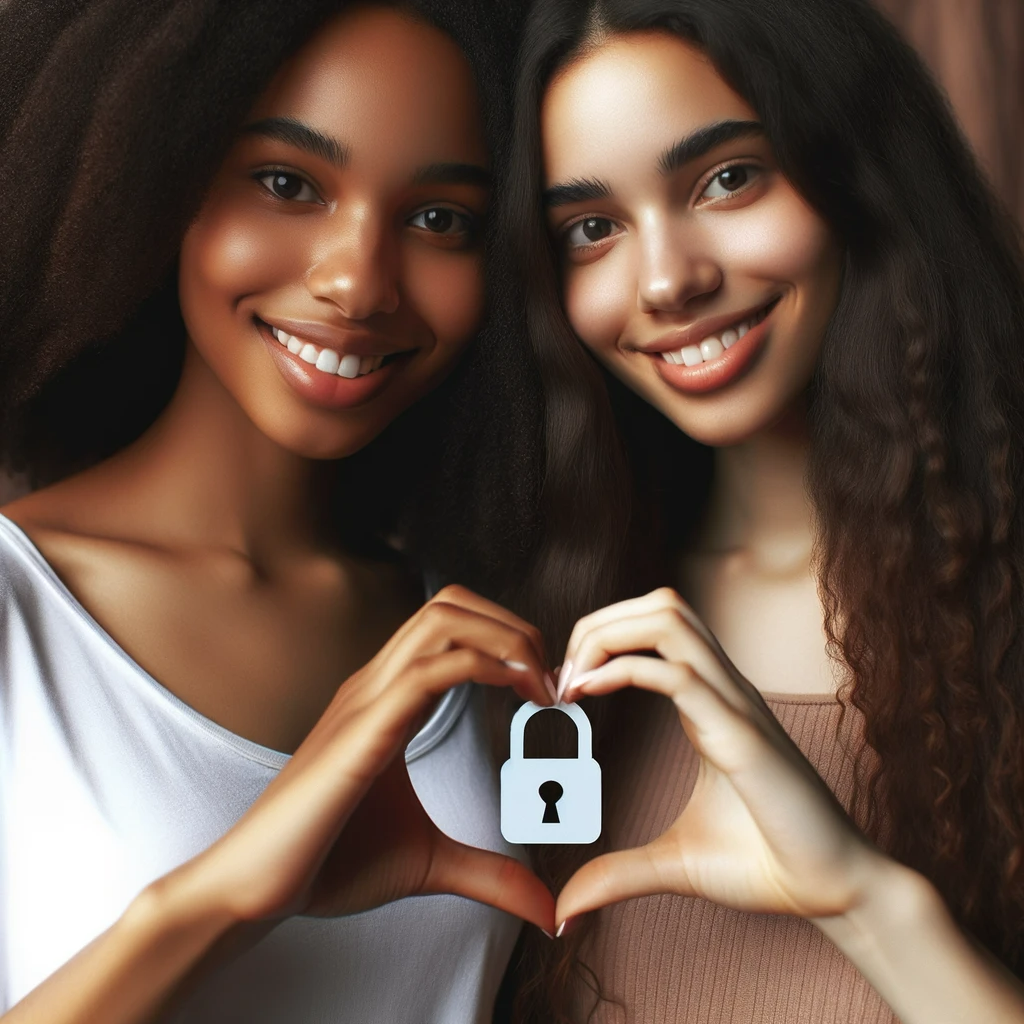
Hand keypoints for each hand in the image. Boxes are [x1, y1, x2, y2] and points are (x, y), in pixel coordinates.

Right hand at [170, 584, 556, 934]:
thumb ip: (489, 874)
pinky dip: (484, 667)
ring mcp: (365, 701)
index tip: (548, 690)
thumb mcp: (429, 863)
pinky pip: (427, 672)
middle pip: (451, 603)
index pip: (452, 625)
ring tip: (540, 687)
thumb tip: (545, 905)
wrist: (254, 892)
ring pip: (441, 620)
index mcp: (388, 698)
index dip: (509, 640)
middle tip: (552, 681)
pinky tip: (517, 696)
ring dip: (505, 639)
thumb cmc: (328, 865)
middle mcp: (376, 684)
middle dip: (514, 626)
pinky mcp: (360, 732)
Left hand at [555, 587, 886, 928]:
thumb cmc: (766, 864)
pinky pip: (681, 677)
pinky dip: (626, 670)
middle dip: (598, 623)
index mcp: (711, 702)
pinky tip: (590, 692)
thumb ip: (617, 873)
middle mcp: (725, 690)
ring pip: (669, 619)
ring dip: (609, 634)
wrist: (836, 893)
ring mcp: (736, 706)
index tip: (564, 688)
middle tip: (561, 677)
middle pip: (659, 605)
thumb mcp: (673, 863)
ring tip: (574, 681)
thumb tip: (564, 909)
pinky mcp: (742, 737)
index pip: (655, 627)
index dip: (602, 640)